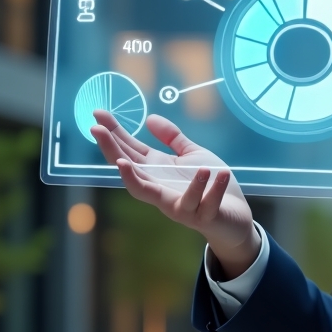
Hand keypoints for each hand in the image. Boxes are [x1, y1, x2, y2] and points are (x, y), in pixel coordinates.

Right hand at [90, 110, 260, 278]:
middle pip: (130, 171)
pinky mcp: (203, 216)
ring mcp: (179, 204)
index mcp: (158, 172)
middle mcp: (161, 189)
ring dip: (141, 178)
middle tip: (97, 130)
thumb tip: (149, 118)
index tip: (97, 114)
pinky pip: (203, 202)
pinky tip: (212, 171)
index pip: (129, 152)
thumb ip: (172, 139)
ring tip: (129, 157)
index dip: (113, 134)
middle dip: (112, 151)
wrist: (234, 216)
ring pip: (155, 195)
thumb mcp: (192, 156)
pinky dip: (207, 188)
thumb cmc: (211, 185)